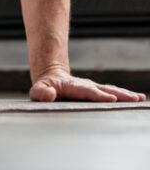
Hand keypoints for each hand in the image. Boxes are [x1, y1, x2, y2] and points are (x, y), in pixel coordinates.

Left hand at [30, 68, 145, 102]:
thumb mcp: (37, 90)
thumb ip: (41, 92)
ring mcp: (92, 88)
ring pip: (110, 90)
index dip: (98, 95)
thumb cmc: (44, 88)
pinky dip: (124, 96)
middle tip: (133, 99)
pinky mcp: (97, 91)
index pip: (87, 91)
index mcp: (72, 87)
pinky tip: (137, 99)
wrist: (51, 78)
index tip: (111, 99)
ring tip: (139, 99)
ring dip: (124, 95)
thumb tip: (49, 93)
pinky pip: (112, 93)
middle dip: (118, 95)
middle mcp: (85, 85)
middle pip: (103, 90)